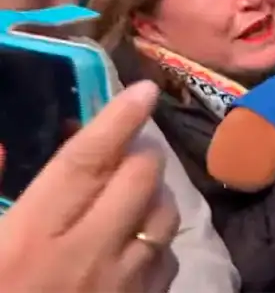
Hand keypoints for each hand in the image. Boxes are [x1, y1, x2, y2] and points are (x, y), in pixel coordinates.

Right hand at [0, 81, 179, 291]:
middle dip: (140, 151)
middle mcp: (87, 254)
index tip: (144, 91)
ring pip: (165, 215)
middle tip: (126, 148)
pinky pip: (168, 258)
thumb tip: (9, 151)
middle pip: (139, 179)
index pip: (86, 161)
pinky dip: (157, 239)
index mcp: (32, 237)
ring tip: (133, 191)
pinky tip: (138, 240)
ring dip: (155, 193)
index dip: (117, 120)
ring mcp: (123, 285)